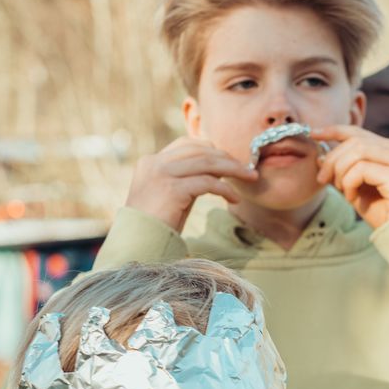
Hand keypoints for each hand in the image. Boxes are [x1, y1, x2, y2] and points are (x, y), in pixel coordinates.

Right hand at [124, 137, 254, 231]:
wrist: (137, 244)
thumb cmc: (156, 225)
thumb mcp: (171, 195)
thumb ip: (187, 179)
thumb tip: (217, 172)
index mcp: (151, 162)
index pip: (186, 144)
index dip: (211, 150)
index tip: (230, 161)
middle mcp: (155, 163)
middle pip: (200, 150)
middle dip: (228, 158)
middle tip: (247, 170)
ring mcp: (162, 175)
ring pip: (207, 162)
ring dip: (233, 170)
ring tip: (250, 178)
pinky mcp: (172, 190)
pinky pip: (208, 183)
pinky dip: (226, 190)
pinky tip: (234, 199)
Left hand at [312, 126, 388, 228]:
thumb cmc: (385, 214)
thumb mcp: (358, 188)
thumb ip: (343, 171)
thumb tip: (321, 156)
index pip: (359, 133)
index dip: (334, 130)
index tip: (314, 134)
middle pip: (355, 140)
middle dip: (333, 159)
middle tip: (322, 179)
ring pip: (357, 150)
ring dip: (340, 171)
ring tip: (342, 190)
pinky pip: (361, 169)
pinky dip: (349, 182)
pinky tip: (352, 197)